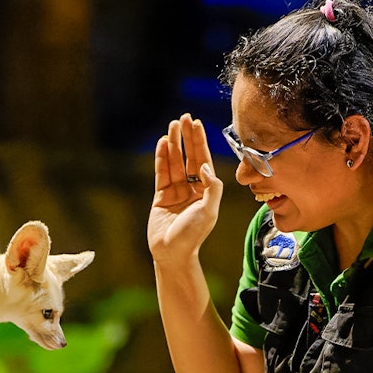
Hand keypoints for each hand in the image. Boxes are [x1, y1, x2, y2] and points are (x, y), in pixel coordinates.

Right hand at [148, 113, 222, 265]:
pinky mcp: (161, 196)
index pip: (203, 160)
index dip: (200, 142)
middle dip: (187, 138)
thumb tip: (205, 166)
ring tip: (172, 126)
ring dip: (173, 144)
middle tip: (183, 118)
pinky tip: (162, 144)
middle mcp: (192, 189)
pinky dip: (161, 158)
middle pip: (189, 157)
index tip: (196, 124)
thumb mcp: (209, 210)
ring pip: (174, 162)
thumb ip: (211, 187)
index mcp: (206, 191)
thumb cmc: (193, 235)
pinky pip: (161, 173)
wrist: (172, 254)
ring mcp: (176, 192)